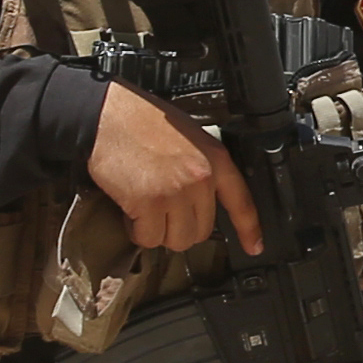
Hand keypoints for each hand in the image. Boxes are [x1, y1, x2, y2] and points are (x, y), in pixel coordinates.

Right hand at [87, 83, 261, 255]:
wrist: (107, 115)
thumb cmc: (142, 122)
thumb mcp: (189, 138)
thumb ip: (203, 169)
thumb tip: (202, 202)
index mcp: (216, 159)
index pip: (241, 202)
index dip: (250, 229)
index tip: (255, 247)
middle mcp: (201, 178)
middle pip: (201, 231)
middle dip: (179, 227)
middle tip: (160, 210)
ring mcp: (176, 191)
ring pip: (177, 239)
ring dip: (158, 232)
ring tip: (144, 208)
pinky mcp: (148, 202)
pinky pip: (149, 237)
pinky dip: (137, 231)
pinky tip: (130, 210)